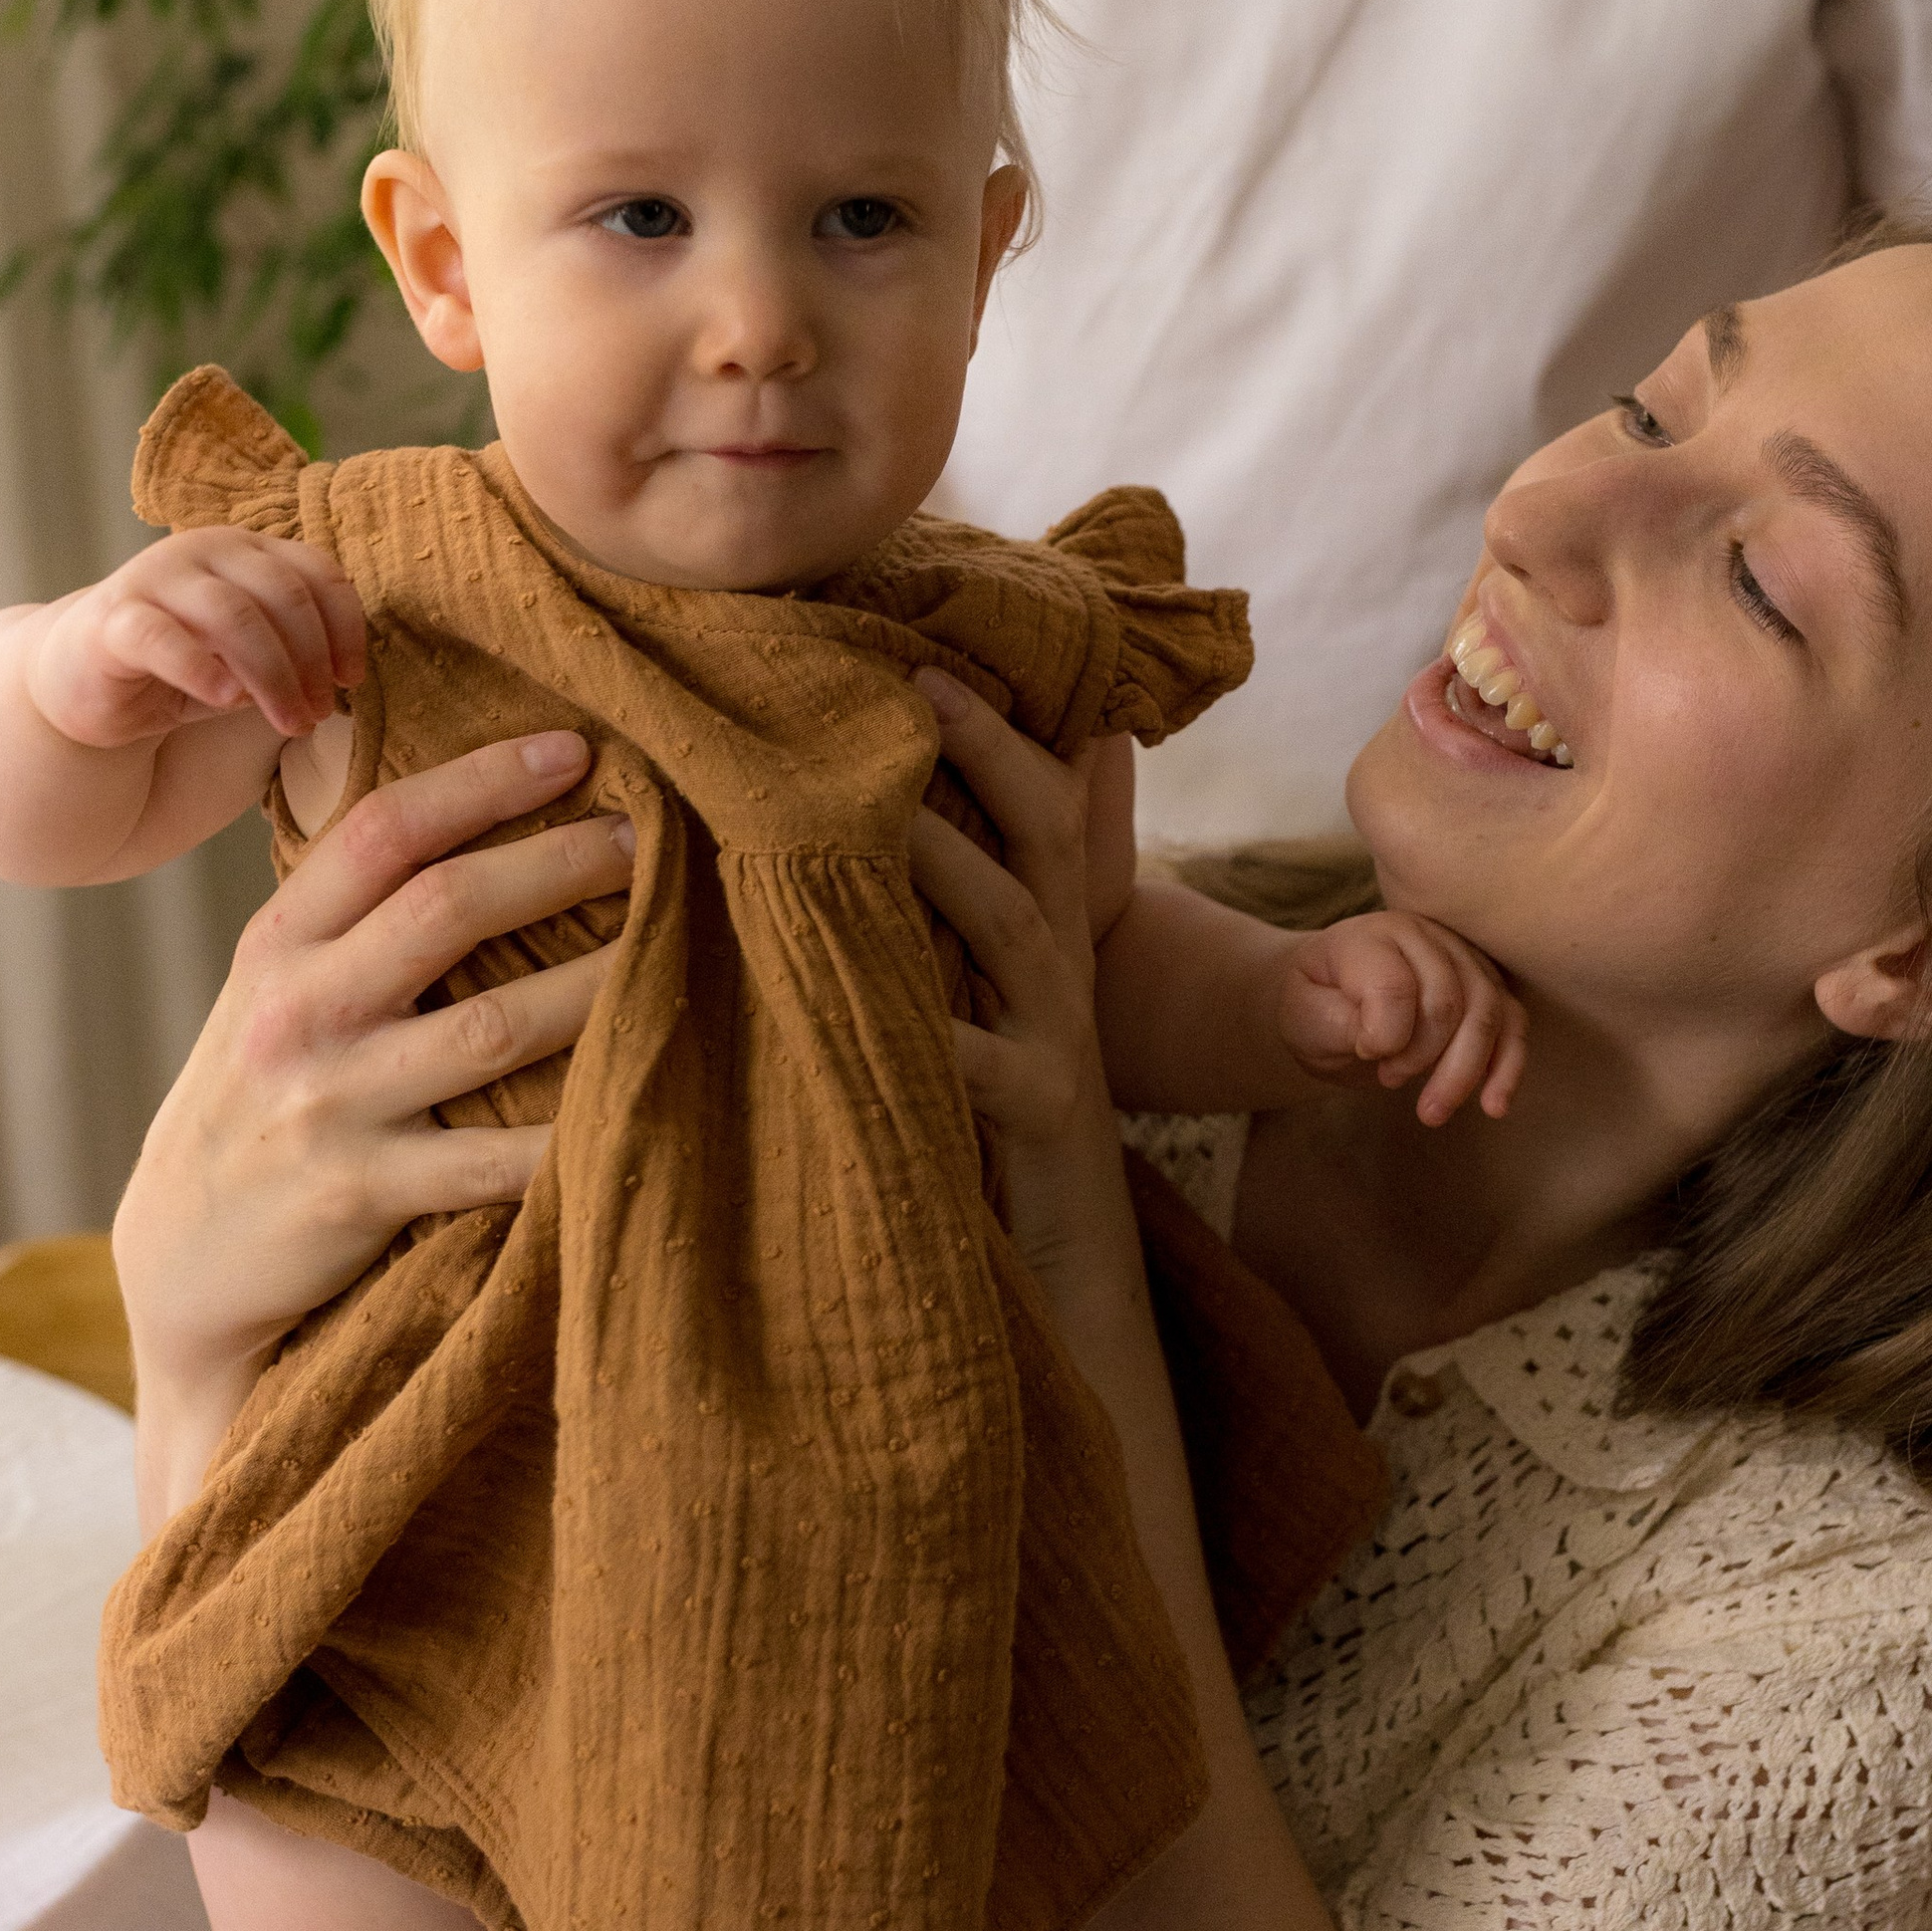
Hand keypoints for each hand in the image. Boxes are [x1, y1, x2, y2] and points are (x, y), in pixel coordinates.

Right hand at [29, 529, 366, 749]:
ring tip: (291, 721)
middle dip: (312, 660)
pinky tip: (228, 701)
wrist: (85, 682)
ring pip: (233, 614)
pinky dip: (203, 669)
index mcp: (246, 550)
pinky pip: (164, 637)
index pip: (316, 571)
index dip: (345, 628)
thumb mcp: (251, 656)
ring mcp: (154, 578)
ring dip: (273, 675)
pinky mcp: (113, 619)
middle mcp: (203, 549)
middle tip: (321, 713)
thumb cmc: (183, 666)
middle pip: (282, 594)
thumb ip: (296, 650)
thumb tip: (350, 679)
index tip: (350, 681)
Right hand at [114, 732, 631, 1498]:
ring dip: (597, 983)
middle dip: (559, 862)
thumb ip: (348, 922)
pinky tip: (642, 1098)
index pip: (382, 830)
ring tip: (671, 947)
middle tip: (648, 835)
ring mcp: (329, 1104)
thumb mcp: (271, 996)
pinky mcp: (361, 1196)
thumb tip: (477, 825)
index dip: (482, 780)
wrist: (181, 1267)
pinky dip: (574, 1130)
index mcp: (277, 944)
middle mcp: (297, 1011)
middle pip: (447, 907)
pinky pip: (496, 1160)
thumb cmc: (258, 1106)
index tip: (574, 747)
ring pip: (493, 1026)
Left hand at [907, 675, 1139, 1295]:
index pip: (1041, 801)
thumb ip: (971, 907)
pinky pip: (979, 1066)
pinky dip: (925, 1033)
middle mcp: (1060, 970)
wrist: (1069, 1271)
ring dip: (946, 861)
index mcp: (1045, 932)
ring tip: (877, 814)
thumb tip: (931, 813)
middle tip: (909, 686)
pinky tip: (862, 1006)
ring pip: (1012, 927)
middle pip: (1044, 835)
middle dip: (986, 755)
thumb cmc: (1001, 1119)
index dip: (994, 729)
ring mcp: (1058, 1042)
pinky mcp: (1038, 1121)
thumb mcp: (984, 995)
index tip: (921, 659)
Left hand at [1278, 910, 1524, 1125]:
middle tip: (1387, 1080)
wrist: (1331, 1003)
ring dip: (1465, 1073)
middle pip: (1449, 1001)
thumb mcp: (1304, 1016)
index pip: (1395, 986)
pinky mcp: (1488, 989)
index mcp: (1373, 936)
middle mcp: (1425, 937)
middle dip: (1423, 1058)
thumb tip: (1387, 1040)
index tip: (1365, 1054)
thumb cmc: (1317, 1007)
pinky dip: (1507, 1069)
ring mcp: (1463, 959)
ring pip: (1488, 1014)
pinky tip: (1493, 1107)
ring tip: (1432, 1113)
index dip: (1384, 1035)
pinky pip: (1513, 1026)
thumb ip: (1338, 1023)